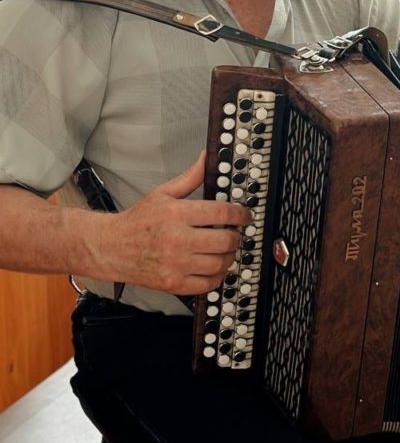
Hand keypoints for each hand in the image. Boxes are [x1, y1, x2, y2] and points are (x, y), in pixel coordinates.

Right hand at [94, 152, 251, 295]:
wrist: (111, 248)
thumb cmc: (138, 221)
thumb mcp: (163, 193)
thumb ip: (190, 177)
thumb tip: (206, 158)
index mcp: (177, 214)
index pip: (222, 213)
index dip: (240, 214)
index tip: (245, 215)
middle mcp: (178, 240)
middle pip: (225, 240)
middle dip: (236, 236)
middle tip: (235, 232)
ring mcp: (176, 265)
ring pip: (220, 263)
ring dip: (230, 256)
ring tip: (226, 249)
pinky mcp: (173, 283)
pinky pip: (208, 284)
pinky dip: (218, 276)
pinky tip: (215, 266)